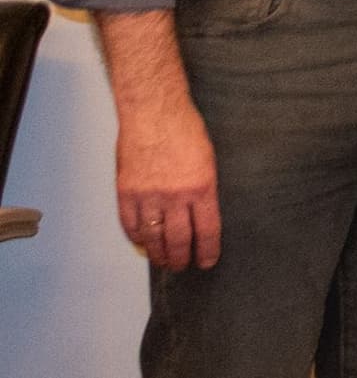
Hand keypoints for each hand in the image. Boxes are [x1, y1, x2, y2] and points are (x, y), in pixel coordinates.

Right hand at [114, 96, 221, 269]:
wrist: (154, 113)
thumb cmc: (185, 131)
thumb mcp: (208, 161)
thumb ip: (203, 190)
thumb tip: (200, 216)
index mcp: (202, 188)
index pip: (207, 231)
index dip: (207, 251)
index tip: (207, 262)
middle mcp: (175, 196)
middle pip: (179, 240)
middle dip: (181, 258)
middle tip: (182, 266)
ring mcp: (148, 196)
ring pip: (153, 237)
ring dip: (158, 254)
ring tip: (163, 261)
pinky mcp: (126, 192)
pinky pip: (130, 224)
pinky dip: (136, 237)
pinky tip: (142, 243)